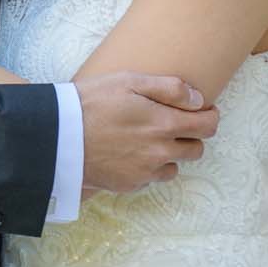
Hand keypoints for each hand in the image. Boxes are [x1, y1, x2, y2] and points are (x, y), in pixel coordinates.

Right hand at [74, 72, 219, 194]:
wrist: (58, 136)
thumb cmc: (92, 102)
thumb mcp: (130, 81)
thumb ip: (170, 89)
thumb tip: (199, 100)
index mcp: (165, 125)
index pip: (207, 127)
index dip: (210, 116)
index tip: (203, 111)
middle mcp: (160, 153)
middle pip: (196, 150)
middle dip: (190, 135)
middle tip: (171, 122)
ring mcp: (145, 172)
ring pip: (174, 167)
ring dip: (169, 154)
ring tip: (147, 139)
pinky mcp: (129, 185)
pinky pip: (150, 178)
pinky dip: (147, 167)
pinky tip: (129, 153)